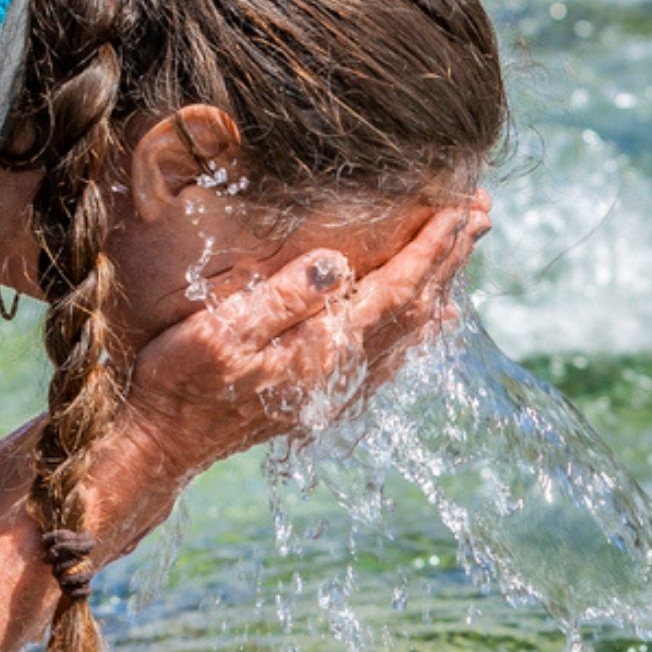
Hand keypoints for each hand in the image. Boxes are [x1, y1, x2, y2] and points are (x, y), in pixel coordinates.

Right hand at [115, 191, 492, 485]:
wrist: (167, 445)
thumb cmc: (183, 382)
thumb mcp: (220, 333)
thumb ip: (281, 299)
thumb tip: (336, 264)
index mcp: (330, 343)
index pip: (402, 284)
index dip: (434, 244)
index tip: (462, 206)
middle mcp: (352, 364)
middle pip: (422, 299)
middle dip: (454, 252)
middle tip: (484, 209)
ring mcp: (347, 380)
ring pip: (416, 323)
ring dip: (446, 280)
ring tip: (468, 243)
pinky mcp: (335, 390)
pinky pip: (399, 350)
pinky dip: (425, 323)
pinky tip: (437, 313)